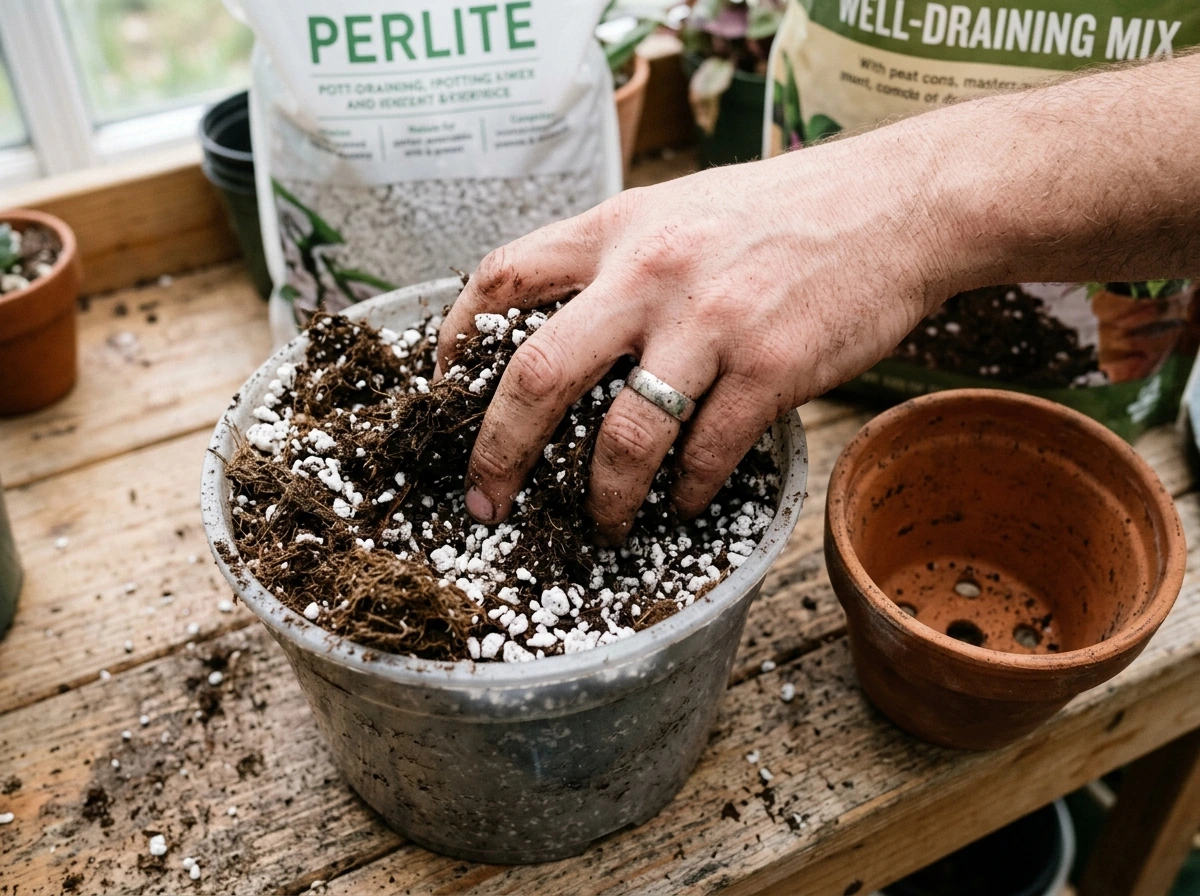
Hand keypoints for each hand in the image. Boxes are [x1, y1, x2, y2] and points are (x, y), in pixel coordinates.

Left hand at [438, 125, 962, 541]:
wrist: (897, 205)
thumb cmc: (782, 212)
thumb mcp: (679, 208)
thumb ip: (616, 256)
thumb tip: (561, 324)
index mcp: (618, 229)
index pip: (502, 277)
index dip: (455, 337)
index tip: (444, 386)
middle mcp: (650, 273)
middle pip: (537, 373)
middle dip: (498, 453)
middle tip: (486, 501)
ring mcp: (711, 324)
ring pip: (625, 437)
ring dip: (604, 497)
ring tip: (603, 521)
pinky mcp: (771, 368)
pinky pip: (706, 453)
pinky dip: (686, 491)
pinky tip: (684, 501)